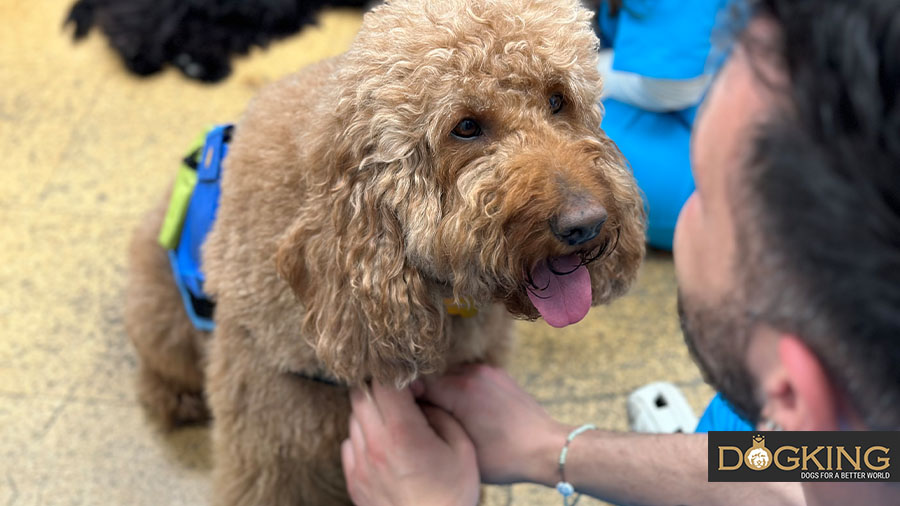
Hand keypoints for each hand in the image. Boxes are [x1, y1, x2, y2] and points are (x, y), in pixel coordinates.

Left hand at [341, 382, 479, 505]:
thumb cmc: (454, 493)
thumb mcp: (462, 447)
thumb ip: (440, 413)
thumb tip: (420, 396)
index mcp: (402, 432)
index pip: (383, 382)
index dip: (396, 373)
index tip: (410, 379)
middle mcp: (374, 445)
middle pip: (360, 395)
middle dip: (379, 388)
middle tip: (400, 396)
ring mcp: (360, 465)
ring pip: (353, 419)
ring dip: (371, 413)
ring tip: (395, 425)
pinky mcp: (354, 481)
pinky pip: (349, 444)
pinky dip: (364, 438)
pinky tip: (385, 448)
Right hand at [418, 364, 569, 485]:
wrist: (546, 448)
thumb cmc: (504, 457)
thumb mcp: (461, 448)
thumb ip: (434, 425)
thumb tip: (415, 412)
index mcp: (459, 389)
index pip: (418, 383)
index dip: (410, 399)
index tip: (408, 414)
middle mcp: (472, 373)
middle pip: (434, 377)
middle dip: (427, 395)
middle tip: (429, 417)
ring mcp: (487, 371)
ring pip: (451, 375)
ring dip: (446, 391)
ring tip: (450, 415)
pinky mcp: (498, 375)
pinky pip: (469, 377)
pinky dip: (463, 390)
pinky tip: (468, 410)